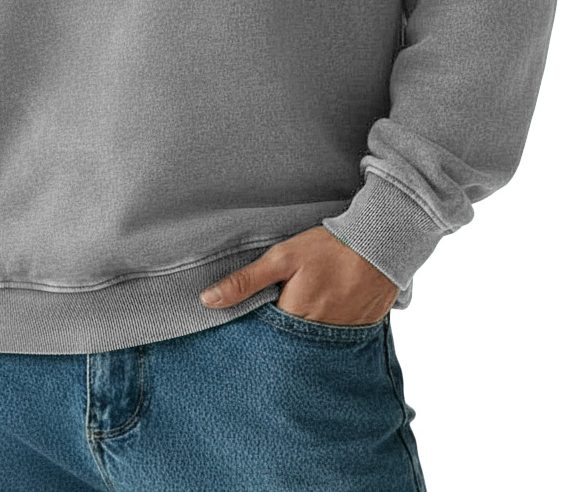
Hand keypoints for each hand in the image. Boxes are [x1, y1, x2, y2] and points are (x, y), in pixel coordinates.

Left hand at [199, 225, 399, 324]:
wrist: (380, 243)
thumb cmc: (329, 248)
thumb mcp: (282, 257)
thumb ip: (245, 281)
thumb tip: (207, 300)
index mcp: (295, 318)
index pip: (263, 337)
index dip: (254, 328)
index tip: (247, 317)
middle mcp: (318, 336)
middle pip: (287, 345)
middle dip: (277, 334)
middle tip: (279, 307)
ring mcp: (341, 337)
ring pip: (311, 344)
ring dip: (302, 334)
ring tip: (303, 307)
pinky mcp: (360, 332)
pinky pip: (335, 341)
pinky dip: (326, 330)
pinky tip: (325, 310)